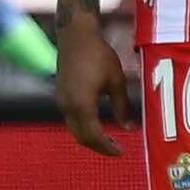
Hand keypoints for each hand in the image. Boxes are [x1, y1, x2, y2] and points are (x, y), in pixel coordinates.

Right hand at [53, 17, 128, 157]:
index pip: (93, 136)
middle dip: (98, 146)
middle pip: (81, 137)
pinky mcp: (60, 95)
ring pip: (74, 129)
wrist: (76, 37)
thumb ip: (122, 107)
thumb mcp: (116, 81)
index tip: (120, 152)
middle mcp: (68, 106)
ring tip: (109, 138)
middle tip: (116, 149)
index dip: (107, 147)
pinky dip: (83, 127)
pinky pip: (70, 119)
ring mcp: (61, 101)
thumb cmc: (98, 56)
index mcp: (82, 104)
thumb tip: (129, 128)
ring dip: (90, 137)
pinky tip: (96, 123)